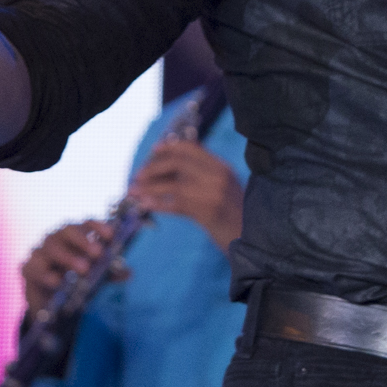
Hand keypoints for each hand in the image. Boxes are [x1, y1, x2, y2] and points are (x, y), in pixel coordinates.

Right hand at [21, 221, 122, 315]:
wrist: (50, 303)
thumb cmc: (75, 282)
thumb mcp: (95, 278)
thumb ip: (109, 273)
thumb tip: (129, 273)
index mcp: (75, 236)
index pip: (85, 224)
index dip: (97, 226)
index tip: (110, 235)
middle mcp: (56, 239)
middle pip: (67, 230)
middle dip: (83, 240)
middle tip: (97, 253)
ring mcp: (40, 251)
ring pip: (51, 246)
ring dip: (68, 256)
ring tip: (84, 269)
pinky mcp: (27, 268)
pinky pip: (33, 267)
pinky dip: (46, 273)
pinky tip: (57, 281)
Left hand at [128, 140, 243, 252]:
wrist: (252, 238)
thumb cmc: (236, 216)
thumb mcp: (223, 189)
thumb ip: (203, 175)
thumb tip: (170, 167)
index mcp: (222, 167)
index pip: (190, 147)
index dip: (168, 147)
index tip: (152, 151)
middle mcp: (218, 176)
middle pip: (177, 162)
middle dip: (152, 168)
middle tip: (138, 176)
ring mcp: (214, 194)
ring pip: (173, 184)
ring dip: (149, 187)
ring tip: (133, 191)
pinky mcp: (208, 213)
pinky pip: (175, 205)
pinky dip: (156, 204)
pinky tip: (144, 205)